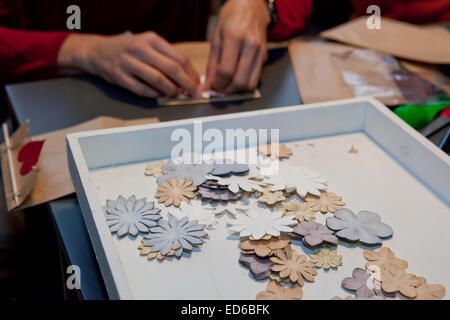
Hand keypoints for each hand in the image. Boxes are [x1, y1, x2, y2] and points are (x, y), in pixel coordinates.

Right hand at [58, 32, 200, 97]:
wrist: (96, 51)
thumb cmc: (127, 49)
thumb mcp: (147, 45)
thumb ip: (165, 58)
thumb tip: (187, 76)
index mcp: (151, 39)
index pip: (178, 57)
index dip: (191, 73)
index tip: (198, 84)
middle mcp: (140, 48)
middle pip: (171, 69)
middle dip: (186, 84)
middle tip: (194, 94)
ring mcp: (128, 62)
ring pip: (158, 80)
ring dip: (170, 91)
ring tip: (175, 94)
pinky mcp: (119, 76)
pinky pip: (142, 90)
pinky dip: (154, 95)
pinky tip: (159, 95)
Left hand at [205, 0, 269, 92]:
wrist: (252, 6)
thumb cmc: (231, 17)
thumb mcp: (216, 36)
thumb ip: (212, 62)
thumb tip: (208, 83)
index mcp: (235, 37)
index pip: (226, 71)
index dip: (217, 84)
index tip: (211, 87)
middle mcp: (250, 46)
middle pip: (240, 81)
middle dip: (227, 91)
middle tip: (219, 89)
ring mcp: (260, 52)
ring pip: (250, 84)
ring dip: (237, 90)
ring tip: (227, 85)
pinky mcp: (265, 57)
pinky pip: (256, 78)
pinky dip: (245, 83)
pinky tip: (236, 78)